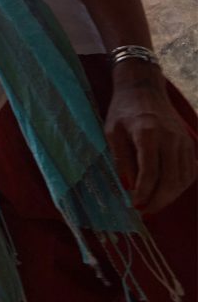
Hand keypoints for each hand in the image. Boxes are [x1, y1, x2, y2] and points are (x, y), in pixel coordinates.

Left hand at [105, 62, 196, 213]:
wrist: (143, 89)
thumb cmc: (122, 111)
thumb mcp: (111, 132)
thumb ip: (121, 159)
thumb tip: (130, 187)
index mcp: (148, 134)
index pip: (150, 173)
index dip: (144, 193)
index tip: (134, 206)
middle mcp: (170, 139)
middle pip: (171, 180)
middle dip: (158, 201)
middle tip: (144, 211)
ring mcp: (183, 142)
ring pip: (183, 179)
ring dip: (169, 197)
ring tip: (153, 205)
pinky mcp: (189, 144)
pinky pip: (190, 171)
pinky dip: (180, 186)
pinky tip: (167, 192)